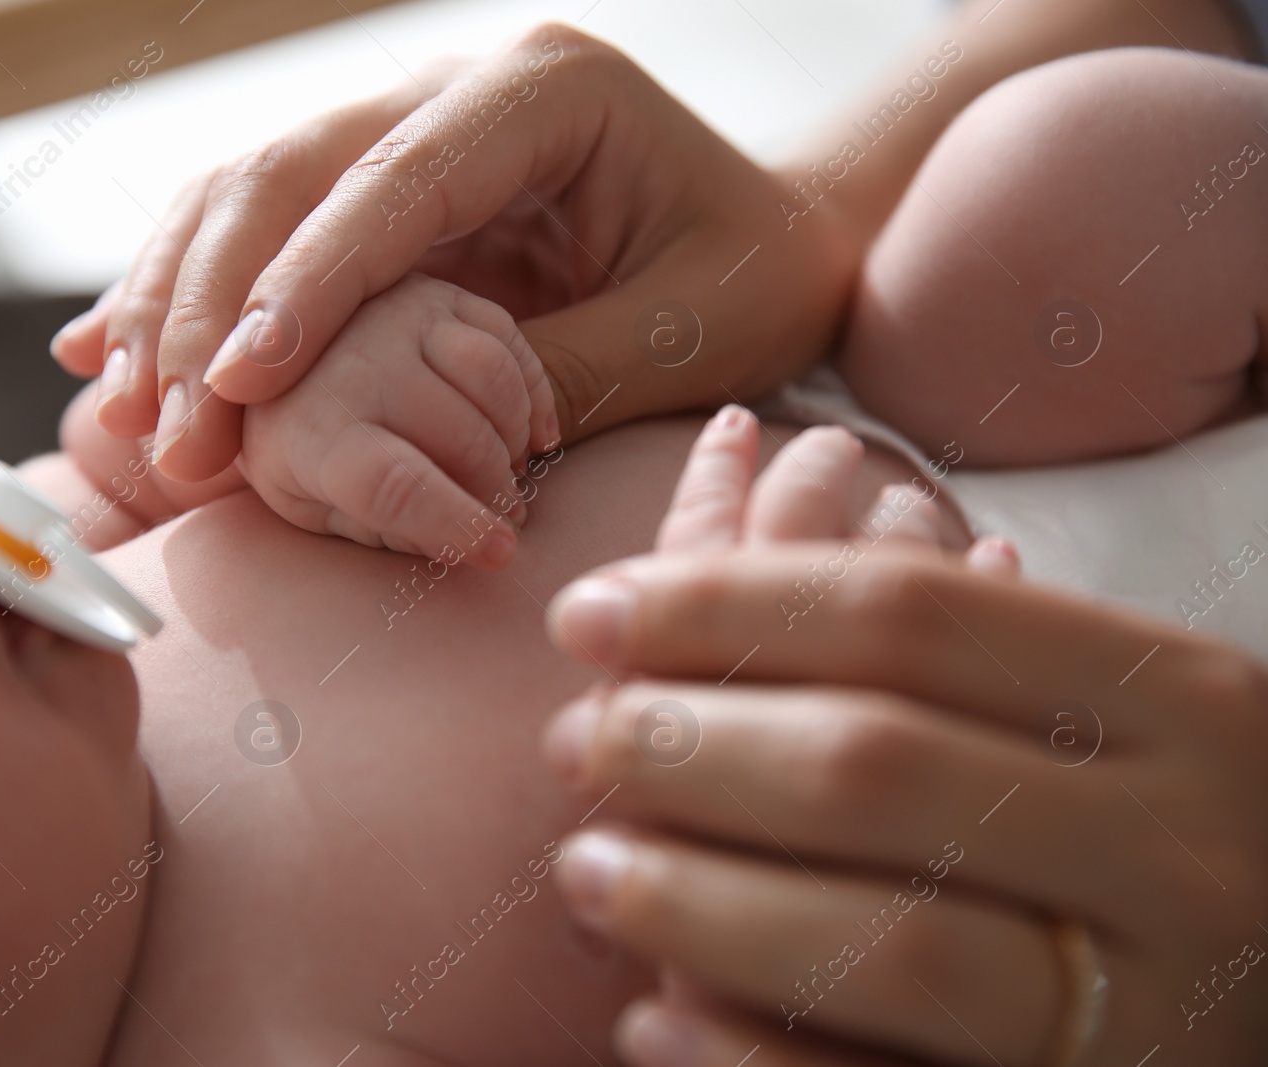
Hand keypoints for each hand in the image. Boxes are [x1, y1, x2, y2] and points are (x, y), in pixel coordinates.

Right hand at [51, 24, 858, 481]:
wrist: (774, 235)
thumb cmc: (758, 277)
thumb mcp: (691, 333)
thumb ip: (555, 374)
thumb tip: (400, 430)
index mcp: (545, 90)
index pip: (396, 181)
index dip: (306, 279)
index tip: (238, 378)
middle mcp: (460, 87)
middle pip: (294, 168)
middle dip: (216, 300)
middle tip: (167, 424)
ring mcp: (413, 125)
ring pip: (254, 188)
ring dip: (176, 295)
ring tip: (117, 402)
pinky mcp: (386, 185)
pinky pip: (268, 227)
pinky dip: (193, 290)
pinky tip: (112, 349)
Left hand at [238, 273, 553, 565]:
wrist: (271, 366)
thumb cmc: (300, 457)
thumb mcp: (315, 508)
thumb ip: (384, 529)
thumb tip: (470, 541)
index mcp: (307, 431)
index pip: (390, 484)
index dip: (455, 522)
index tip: (501, 552)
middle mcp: (349, 360)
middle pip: (459, 436)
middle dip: (497, 491)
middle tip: (505, 517)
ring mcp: (394, 316)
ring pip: (492, 378)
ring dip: (515, 439)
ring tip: (508, 472)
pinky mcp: (435, 294)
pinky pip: (508, 340)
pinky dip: (533, 394)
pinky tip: (530, 435)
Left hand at [536, 413, 1267, 1064]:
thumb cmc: (1160, 828)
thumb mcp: (1103, 706)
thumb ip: (954, 625)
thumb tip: (729, 468)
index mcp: (1178, 702)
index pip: (905, 615)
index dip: (717, 603)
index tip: (587, 609)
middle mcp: (1182, 845)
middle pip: (877, 766)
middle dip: (689, 749)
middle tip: (571, 742)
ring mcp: (1154, 1001)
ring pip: (894, 941)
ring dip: (700, 902)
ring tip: (587, 868)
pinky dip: (751, 1055)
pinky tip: (649, 1021)